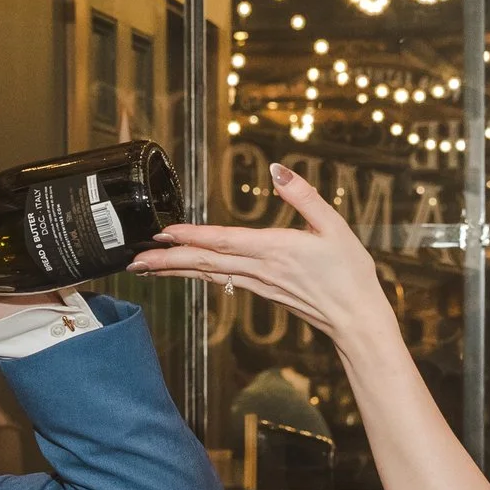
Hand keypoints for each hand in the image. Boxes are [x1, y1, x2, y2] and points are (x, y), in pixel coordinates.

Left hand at [128, 163, 393, 346]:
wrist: (356, 319)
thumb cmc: (350, 273)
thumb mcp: (333, 226)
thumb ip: (304, 196)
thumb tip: (277, 170)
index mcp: (275, 249)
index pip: (223, 241)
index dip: (191, 237)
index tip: (163, 231)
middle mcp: (260, 269)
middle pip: (204, 263)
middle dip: (166, 261)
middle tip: (133, 260)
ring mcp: (258, 283)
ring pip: (207, 274)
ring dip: (174, 270)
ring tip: (145, 267)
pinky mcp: (262, 291)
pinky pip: (221, 281)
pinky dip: (197, 275)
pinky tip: (183, 273)